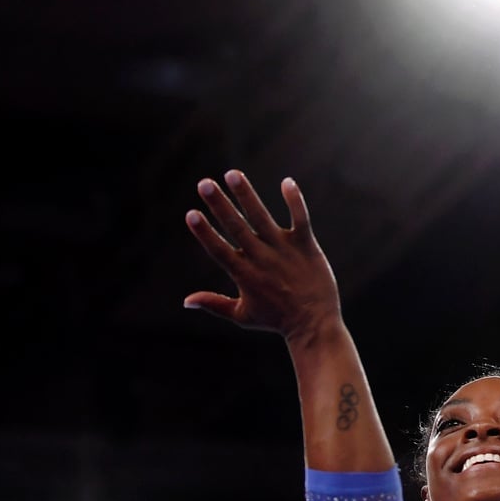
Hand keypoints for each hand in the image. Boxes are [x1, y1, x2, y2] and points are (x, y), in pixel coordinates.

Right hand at [183, 170, 340, 341]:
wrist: (314, 326)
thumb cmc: (276, 320)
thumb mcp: (241, 315)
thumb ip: (214, 303)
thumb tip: (185, 301)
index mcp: (244, 274)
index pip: (219, 250)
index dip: (204, 232)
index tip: (190, 214)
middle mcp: (262, 259)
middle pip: (236, 227)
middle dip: (219, 205)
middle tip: (204, 183)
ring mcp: (284, 251)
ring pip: (262, 217)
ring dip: (246, 195)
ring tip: (232, 174)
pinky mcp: (306, 246)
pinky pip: (300, 218)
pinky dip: (294, 200)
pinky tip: (286, 182)